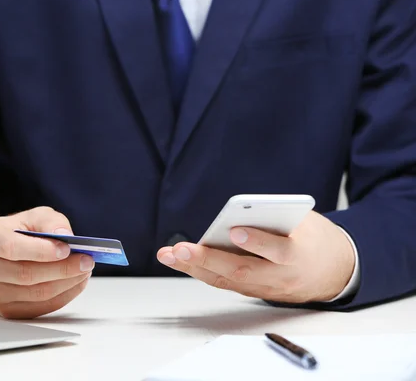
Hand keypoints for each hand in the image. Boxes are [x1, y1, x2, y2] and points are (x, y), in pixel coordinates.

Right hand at [0, 206, 93, 318]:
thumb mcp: (31, 217)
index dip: (41, 250)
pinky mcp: (6, 310)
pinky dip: (64, 295)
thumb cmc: (16, 233)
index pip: (11, 248)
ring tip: (85, 270)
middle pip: (26, 274)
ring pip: (36, 293)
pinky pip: (40, 307)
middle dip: (62, 268)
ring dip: (67, 283)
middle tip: (86, 260)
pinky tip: (76, 282)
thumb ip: (49, 221)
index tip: (67, 248)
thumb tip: (64, 235)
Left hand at [157, 211, 355, 302]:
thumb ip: (277, 218)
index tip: (236, 230)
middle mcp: (281, 277)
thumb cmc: (315, 240)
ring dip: (195, 268)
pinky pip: (226, 283)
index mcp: (300, 255)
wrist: (334, 273)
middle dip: (208, 259)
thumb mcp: (305, 222)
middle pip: (242, 271)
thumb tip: (242, 212)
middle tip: (180, 249)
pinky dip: (203, 272)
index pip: (279, 251)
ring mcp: (267, 288)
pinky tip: (182, 260)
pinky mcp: (255, 291)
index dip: (258, 242)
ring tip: (169, 255)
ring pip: (228, 281)